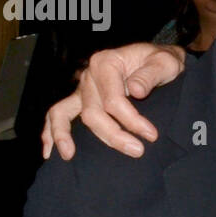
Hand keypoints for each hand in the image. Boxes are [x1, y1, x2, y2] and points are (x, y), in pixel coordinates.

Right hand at [41, 43, 185, 160]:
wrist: (156, 61)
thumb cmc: (161, 62)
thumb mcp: (165, 62)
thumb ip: (150, 75)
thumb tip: (135, 91)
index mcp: (106, 63)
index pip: (113, 100)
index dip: (131, 120)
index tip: (151, 135)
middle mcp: (89, 76)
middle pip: (92, 112)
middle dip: (113, 135)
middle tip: (138, 151)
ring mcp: (82, 89)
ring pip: (67, 115)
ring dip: (67, 137)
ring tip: (69, 156)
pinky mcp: (81, 100)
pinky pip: (58, 113)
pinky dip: (50, 131)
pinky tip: (51, 152)